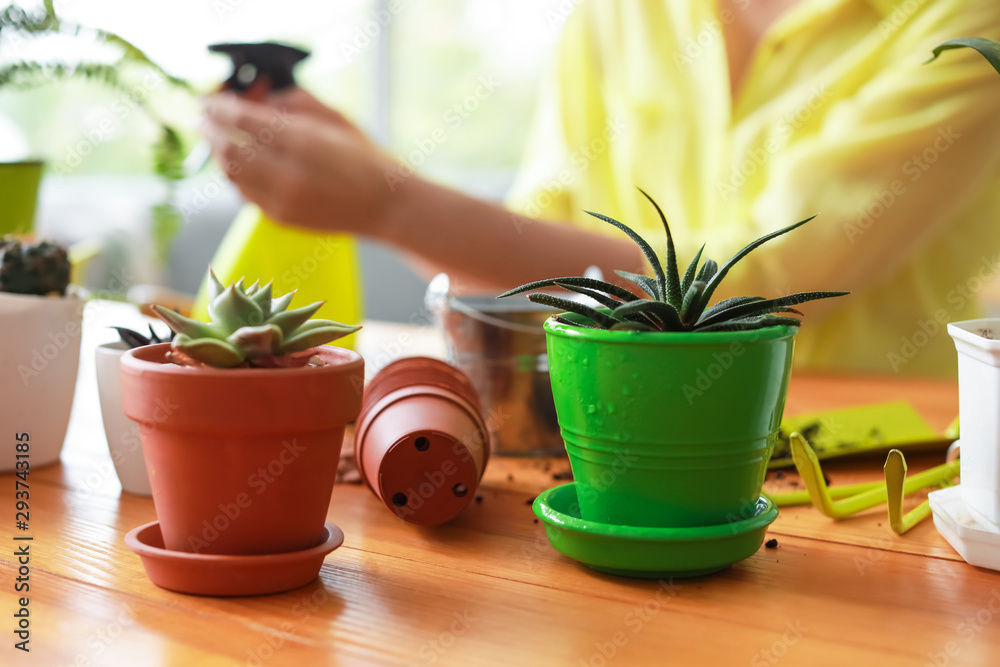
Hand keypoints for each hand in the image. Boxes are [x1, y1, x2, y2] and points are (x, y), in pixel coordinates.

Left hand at [200, 89, 400, 234]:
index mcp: (303, 142)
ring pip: (231, 174)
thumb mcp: (335, 118)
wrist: (387, 207)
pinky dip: (235, 176)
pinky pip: (243, 194)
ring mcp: (282, 200)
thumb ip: (294, 103)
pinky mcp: (280, 218)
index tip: (210, 100)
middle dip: (209, 131)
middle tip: (203, 118)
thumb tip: (259, 99)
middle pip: (228, 148)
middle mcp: (287, 173)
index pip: (242, 119)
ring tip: (216, 140)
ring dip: (218, 154)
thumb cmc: (366, 158)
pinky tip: (238, 165)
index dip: (219, 107)